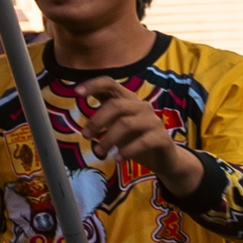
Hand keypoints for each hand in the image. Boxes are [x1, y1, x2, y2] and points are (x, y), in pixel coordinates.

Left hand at [81, 82, 205, 199]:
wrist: (165, 160)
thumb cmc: (135, 139)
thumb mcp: (116, 124)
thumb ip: (103, 112)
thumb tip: (79, 101)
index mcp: (128, 98)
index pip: (109, 83)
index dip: (93, 85)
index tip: (76, 92)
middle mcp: (141, 105)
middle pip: (115, 105)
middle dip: (97, 120)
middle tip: (85, 135)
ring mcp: (154, 120)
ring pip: (126, 123)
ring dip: (109, 139)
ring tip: (98, 152)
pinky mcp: (163, 137)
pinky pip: (142, 142)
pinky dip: (127, 150)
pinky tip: (117, 159)